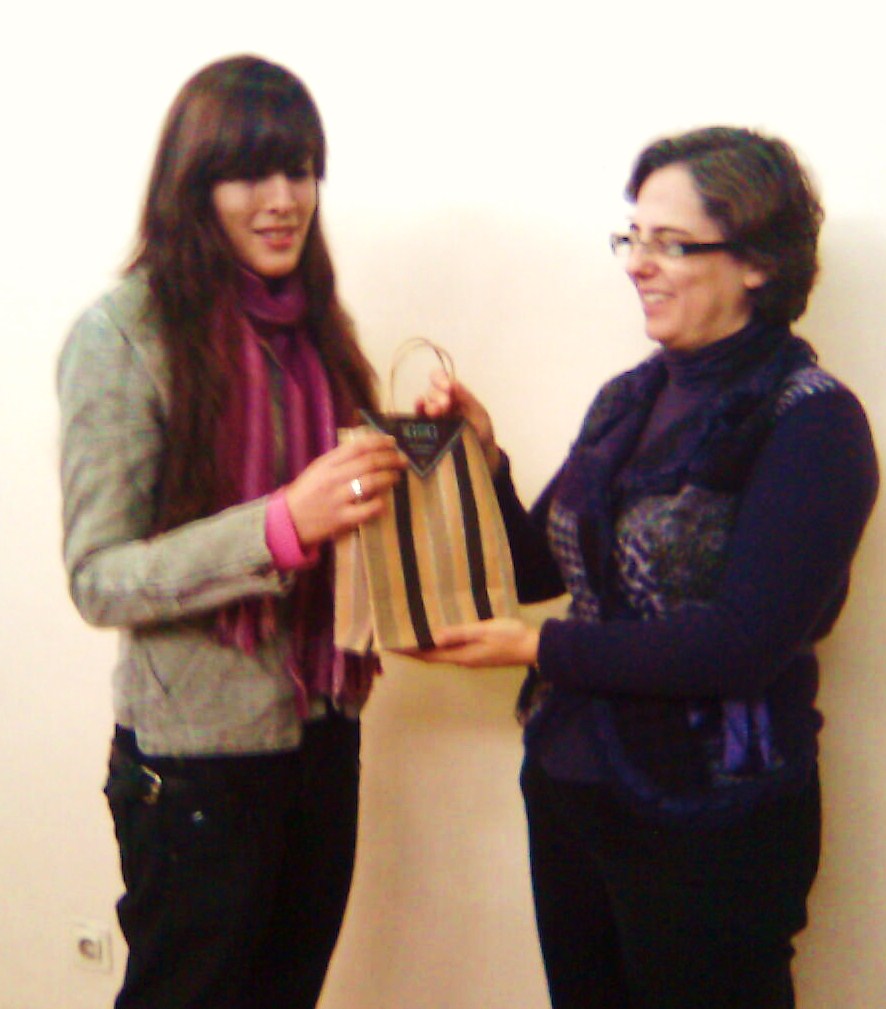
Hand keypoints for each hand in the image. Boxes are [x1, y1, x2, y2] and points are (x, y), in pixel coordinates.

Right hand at [283, 433, 406, 547]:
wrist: (289, 521)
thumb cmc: (307, 492)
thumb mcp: (319, 468)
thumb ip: (340, 457)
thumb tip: (367, 443)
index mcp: (327, 463)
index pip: (357, 446)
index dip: (379, 442)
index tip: (392, 442)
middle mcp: (333, 478)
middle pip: (368, 463)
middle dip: (390, 459)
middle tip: (402, 460)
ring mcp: (338, 499)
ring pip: (371, 483)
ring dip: (389, 478)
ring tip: (396, 477)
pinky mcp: (343, 519)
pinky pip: (368, 510)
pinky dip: (380, 504)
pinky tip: (383, 502)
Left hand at [403, 618, 539, 668]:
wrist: (534, 647)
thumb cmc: (510, 637)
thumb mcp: (484, 630)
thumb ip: (459, 633)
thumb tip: (434, 637)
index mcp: (461, 655)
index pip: (428, 655)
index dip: (409, 651)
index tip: (391, 646)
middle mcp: (462, 659)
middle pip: (431, 657)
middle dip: (413, 650)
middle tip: (396, 639)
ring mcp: (470, 658)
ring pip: (441, 654)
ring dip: (425, 648)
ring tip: (412, 636)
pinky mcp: (478, 654)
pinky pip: (451, 650)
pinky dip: (439, 644)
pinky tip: (438, 635)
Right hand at [415, 369, 500, 474]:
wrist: (480, 457)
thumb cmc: (481, 433)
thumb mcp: (479, 413)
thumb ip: (466, 398)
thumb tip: (452, 382)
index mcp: (454, 396)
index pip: (442, 380)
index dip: (440, 379)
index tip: (447, 387)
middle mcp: (441, 403)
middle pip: (432, 392)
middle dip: (438, 396)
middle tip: (445, 405)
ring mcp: (433, 416)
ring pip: (425, 403)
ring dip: (430, 404)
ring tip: (437, 412)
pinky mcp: (426, 429)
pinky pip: (418, 417)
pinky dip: (418, 409)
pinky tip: (420, 405)